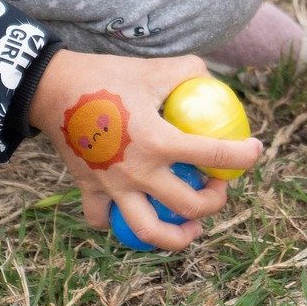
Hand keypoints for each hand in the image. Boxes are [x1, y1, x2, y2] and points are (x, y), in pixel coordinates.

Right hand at [29, 49, 262, 250]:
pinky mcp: (90, 189)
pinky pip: (103, 219)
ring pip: (149, 231)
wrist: (52, 87)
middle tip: (218, 189)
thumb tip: (211, 82)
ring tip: (188, 229)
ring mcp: (113, 187)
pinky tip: (132, 212)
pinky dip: (117, 222)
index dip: (243, 156)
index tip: (254, 152)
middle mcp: (140, 171)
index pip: (215, 154)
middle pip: (190, 206)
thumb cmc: (107, 75)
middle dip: (214, 203)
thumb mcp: (153, 68)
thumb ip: (187, 73)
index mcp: (160, 140)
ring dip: (175, 237)